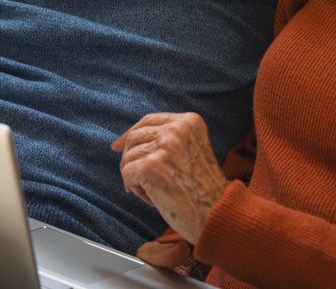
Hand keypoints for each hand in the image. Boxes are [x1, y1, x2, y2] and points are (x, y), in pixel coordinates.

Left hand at [112, 113, 227, 244]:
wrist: (217, 215)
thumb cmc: (204, 190)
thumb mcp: (192, 151)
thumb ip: (169, 140)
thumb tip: (122, 142)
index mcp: (189, 122)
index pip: (149, 120)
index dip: (131, 134)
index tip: (117, 146)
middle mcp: (177, 129)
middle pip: (135, 137)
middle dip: (130, 158)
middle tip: (137, 179)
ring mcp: (164, 146)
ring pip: (128, 156)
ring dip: (135, 177)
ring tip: (153, 191)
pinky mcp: (151, 166)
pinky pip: (127, 173)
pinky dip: (134, 188)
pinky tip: (151, 197)